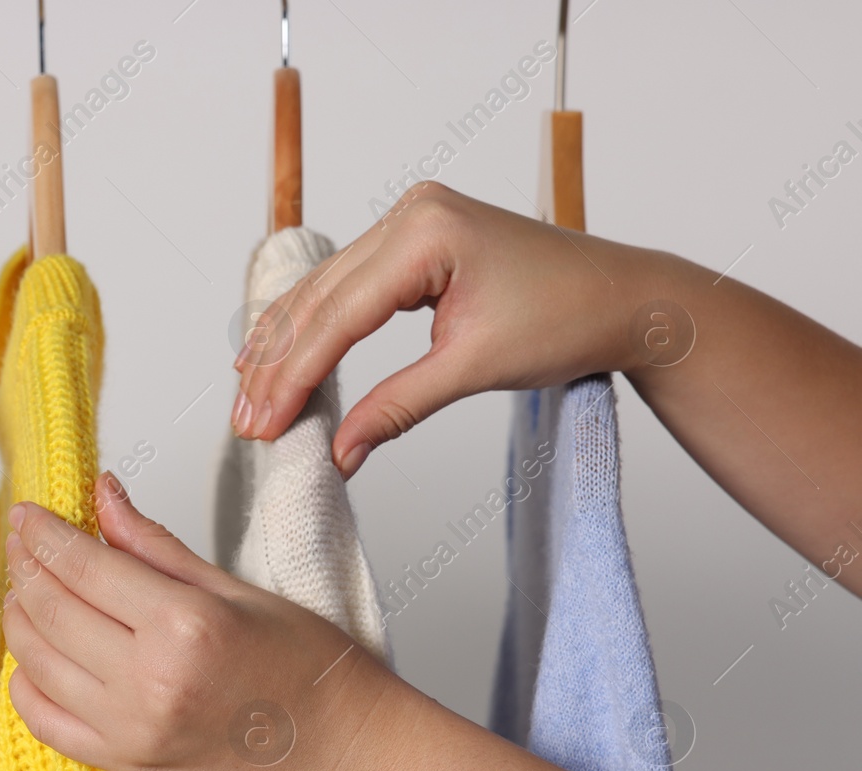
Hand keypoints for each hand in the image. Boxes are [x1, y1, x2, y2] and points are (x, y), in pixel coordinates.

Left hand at [0, 471, 407, 770]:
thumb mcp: (237, 589)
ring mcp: (131, 731)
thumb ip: (155, 544)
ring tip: (27, 588)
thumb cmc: (309, 670)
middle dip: (25, 566)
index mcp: (184, 626)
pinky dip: (25, 684)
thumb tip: (102, 497)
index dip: (44, 534)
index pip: (84, 566)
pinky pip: (44, 722)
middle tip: (22, 541)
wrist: (341, 755)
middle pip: (50, 610)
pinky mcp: (125, 765)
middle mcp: (149, 682)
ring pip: (35, 663)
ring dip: (19, 618)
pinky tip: (35, 656)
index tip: (27, 513)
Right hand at [232, 181, 688, 475]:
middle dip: (279, 366)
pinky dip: (314, 325)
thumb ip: (398, 407)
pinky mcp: (415, 240)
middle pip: (320, 301)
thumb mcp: (475, 369)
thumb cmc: (570, 319)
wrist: (625, 298)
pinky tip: (277, 351)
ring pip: (324, 292)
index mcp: (426, 233)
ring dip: (285, 347)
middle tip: (247, 422)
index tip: (264, 424)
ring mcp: (410, 221)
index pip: (338, 315)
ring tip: (249, 397)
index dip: (295, 376)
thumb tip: (339, 453)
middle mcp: (410, 214)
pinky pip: (347, 286)